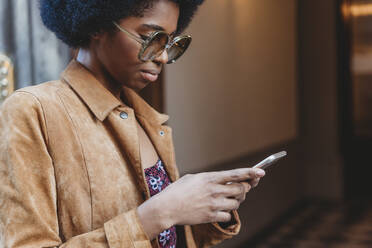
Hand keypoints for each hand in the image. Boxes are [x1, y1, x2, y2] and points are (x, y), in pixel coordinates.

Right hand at [137, 167, 264, 238]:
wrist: (167, 207)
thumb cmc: (178, 190)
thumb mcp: (194, 178)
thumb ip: (211, 178)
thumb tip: (227, 181)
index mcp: (210, 178)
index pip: (236, 174)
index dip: (250, 173)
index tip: (262, 172)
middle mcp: (214, 190)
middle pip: (241, 190)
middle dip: (244, 189)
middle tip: (241, 189)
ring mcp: (213, 204)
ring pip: (236, 203)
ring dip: (235, 201)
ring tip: (226, 199)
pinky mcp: (211, 216)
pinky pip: (228, 216)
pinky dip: (226, 213)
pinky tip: (218, 210)